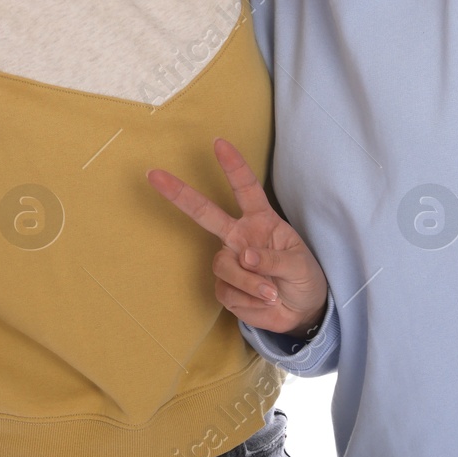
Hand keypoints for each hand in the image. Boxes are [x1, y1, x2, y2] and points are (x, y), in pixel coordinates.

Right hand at [147, 138, 328, 337]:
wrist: (301, 313)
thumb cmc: (303, 278)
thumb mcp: (300, 265)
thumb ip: (274, 259)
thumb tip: (244, 257)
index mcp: (261, 220)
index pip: (246, 188)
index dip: (233, 166)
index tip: (218, 143)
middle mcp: (240, 236)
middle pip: (205, 212)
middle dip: (179, 193)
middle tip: (154, 174)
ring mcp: (230, 260)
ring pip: (224, 265)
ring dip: (249, 281)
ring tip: (271, 292)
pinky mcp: (224, 287)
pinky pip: (228, 291)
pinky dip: (250, 300)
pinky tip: (264, 301)